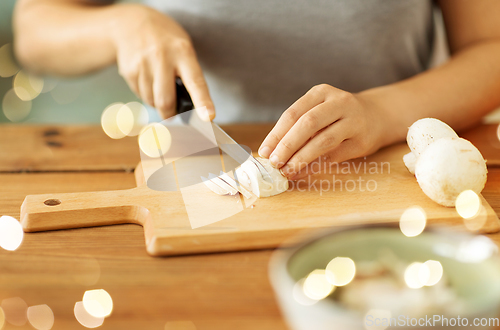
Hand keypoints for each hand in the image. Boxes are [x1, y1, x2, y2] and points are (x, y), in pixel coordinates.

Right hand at [111, 5, 213, 119]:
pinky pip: (140, 95)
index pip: (196, 82)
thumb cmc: (165, 40)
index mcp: (183, 52)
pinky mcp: (129, 71)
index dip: (203, 102)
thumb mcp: (183, 48)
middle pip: (166, 100)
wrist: (131, 23)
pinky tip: (147, 78)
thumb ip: (188, 73)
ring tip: (158, 85)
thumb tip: (192, 106)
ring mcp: (143, 64)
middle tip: (173, 114)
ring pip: (151, 100)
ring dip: (156, 102)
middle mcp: (162, 57)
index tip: (208, 117)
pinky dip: (146, 93)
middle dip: (170, 114)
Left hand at [258, 84, 388, 179]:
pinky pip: (334, 156)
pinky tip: (301, 173)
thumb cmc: (337, 116)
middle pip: (308, 124)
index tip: (264, 152)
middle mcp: (339, 102)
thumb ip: (297, 127)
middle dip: (287, 145)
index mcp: (321, 92)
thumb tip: (271, 153)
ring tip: (286, 171)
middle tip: (274, 163)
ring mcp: (353, 121)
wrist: (377, 116)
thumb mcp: (319, 111)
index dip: (276, 134)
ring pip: (323, 141)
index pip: (293, 113)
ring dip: (301, 158)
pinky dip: (315, 166)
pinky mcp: (361, 140)